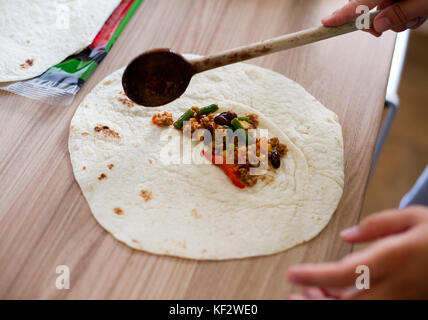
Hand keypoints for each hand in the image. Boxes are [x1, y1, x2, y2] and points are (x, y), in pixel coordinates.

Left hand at [287, 206, 427, 298]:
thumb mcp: (414, 218)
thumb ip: (377, 225)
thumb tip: (347, 236)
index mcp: (394, 259)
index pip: (344, 274)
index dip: (313, 276)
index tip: (292, 275)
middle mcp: (395, 286)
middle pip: (346, 305)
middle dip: (316, 302)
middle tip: (295, 293)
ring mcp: (401, 299)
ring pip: (357, 311)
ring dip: (329, 304)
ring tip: (310, 292)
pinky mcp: (404, 303)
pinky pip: (371, 309)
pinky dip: (347, 303)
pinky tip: (334, 294)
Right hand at [322, 0, 427, 35]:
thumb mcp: (425, 1)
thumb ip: (400, 13)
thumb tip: (377, 25)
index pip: (361, 1)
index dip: (343, 14)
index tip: (327, 23)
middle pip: (368, 7)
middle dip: (377, 21)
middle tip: (386, 28)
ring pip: (385, 12)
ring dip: (399, 20)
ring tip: (417, 15)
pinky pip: (397, 10)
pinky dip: (407, 16)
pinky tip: (419, 12)